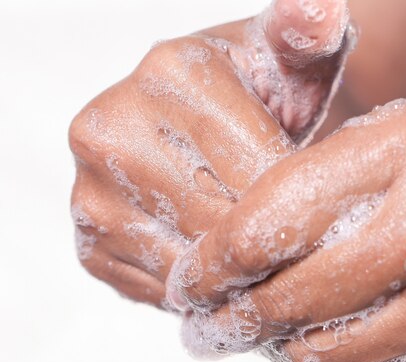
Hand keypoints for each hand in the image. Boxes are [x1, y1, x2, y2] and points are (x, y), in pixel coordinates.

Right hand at [69, 0, 352, 306]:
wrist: (202, 132)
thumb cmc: (257, 95)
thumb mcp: (290, 58)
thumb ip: (309, 29)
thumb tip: (317, 8)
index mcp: (167, 74)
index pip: (256, 172)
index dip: (298, 201)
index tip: (318, 205)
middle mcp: (109, 129)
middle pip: (216, 221)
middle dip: (264, 239)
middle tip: (291, 236)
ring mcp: (88, 191)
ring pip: (187, 266)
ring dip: (231, 271)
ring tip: (253, 248)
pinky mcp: (87, 242)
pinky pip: (157, 290)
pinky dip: (196, 288)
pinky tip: (212, 257)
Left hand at [167, 100, 405, 361]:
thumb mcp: (390, 142)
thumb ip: (312, 185)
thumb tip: (230, 251)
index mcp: (398, 156)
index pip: (260, 231)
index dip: (207, 267)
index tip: (186, 283)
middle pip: (280, 303)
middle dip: (224, 322)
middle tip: (200, 327)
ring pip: (317, 355)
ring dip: (273, 347)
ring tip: (254, 334)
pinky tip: (316, 341)